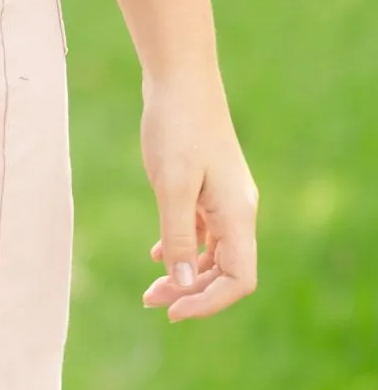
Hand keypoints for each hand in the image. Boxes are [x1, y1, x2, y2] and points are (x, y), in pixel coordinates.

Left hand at [139, 76, 258, 320]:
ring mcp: (224, 199)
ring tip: (151, 288)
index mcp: (238, 214)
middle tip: (149, 300)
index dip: (209, 302)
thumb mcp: (172, 186)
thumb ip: (180, 236)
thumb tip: (183, 284)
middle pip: (226, 271)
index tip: (171, 309)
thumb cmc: (176, 127)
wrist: (179, 80)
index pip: (240, 279)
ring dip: (186, 274)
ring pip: (214, 254)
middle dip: (191, 292)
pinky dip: (184, 249)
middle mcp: (238, 211)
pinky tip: (159, 254)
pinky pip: (204, 232)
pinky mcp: (208, 188)